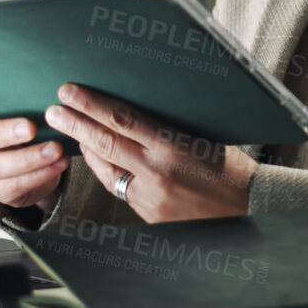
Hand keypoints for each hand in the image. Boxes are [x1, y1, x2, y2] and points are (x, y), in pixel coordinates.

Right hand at [0, 88, 66, 209]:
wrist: (35, 165)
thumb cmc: (25, 125)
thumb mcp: (22, 108)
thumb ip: (21, 96)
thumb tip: (46, 73)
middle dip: (4, 132)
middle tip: (30, 128)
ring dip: (29, 158)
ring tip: (56, 149)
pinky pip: (15, 185)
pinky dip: (40, 174)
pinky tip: (59, 163)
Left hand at [44, 83, 257, 222]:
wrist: (252, 211)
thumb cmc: (234, 171)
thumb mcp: (205, 139)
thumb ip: (169, 129)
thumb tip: (137, 112)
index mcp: (173, 147)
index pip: (121, 119)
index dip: (91, 105)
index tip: (71, 92)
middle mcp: (157, 172)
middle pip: (104, 143)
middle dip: (76, 124)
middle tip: (55, 110)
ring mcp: (150, 197)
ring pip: (105, 169)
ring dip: (84, 148)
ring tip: (69, 130)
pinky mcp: (149, 215)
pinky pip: (119, 188)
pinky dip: (104, 170)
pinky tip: (96, 158)